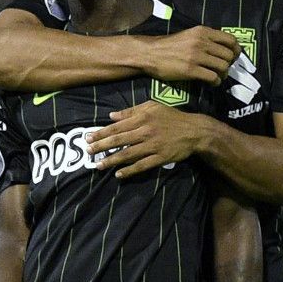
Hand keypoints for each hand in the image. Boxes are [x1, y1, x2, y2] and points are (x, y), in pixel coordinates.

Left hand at [87, 102, 209, 178]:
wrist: (194, 131)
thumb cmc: (172, 117)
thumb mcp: (153, 107)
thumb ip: (131, 111)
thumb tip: (112, 116)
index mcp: (142, 118)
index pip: (117, 126)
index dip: (101, 133)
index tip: (88, 137)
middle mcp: (145, 132)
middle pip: (119, 140)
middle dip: (101, 146)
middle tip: (88, 152)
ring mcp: (152, 146)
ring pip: (128, 154)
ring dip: (111, 160)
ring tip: (99, 165)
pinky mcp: (160, 158)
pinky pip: (142, 166)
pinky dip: (130, 171)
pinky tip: (119, 175)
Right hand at [143, 27, 239, 86]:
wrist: (150, 54)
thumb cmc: (170, 46)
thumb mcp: (190, 35)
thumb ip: (206, 39)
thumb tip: (223, 48)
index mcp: (203, 31)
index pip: (230, 40)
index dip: (236, 50)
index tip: (234, 56)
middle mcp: (202, 42)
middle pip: (229, 55)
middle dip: (229, 64)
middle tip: (223, 69)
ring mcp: (196, 56)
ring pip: (223, 66)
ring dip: (223, 74)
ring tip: (217, 76)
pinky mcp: (191, 70)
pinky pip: (213, 77)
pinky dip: (216, 82)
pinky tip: (212, 82)